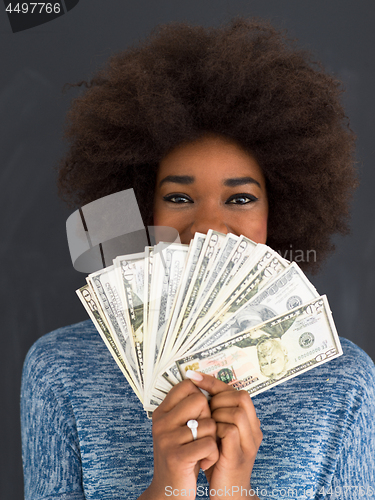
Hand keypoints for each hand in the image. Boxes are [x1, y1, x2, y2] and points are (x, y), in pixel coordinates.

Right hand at [140, 378, 218, 499]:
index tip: (199, 414)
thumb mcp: (177, 429)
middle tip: (201, 436)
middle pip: (200, 401)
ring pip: (208, 424)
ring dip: (212, 441)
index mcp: (161, 412)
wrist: (168, 492)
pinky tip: (203, 463)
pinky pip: (209, 444)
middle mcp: (161, 422)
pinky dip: (212, 456)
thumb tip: (204, 382)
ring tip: (201, 452)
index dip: (200, 397)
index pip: (186, 385)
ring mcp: (167, 439)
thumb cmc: (181, 456)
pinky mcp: (177, 457)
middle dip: (209, 418)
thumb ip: (185, 409)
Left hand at [185, 371, 261, 499]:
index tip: (194, 376)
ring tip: (206, 423)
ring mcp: (249, 443)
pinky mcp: (239, 456)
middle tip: (203, 408)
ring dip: (216, 414)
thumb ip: (216, 414)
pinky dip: (216, 429)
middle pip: (241, 397)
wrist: (228, 494)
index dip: (215, 382)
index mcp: (250, 422)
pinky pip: (230, 431)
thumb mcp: (219, 434)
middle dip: (217, 398)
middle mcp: (254, 430)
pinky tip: (207, 435)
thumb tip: (198, 389)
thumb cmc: (219, 462)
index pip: (237, 391)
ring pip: (236, 412)